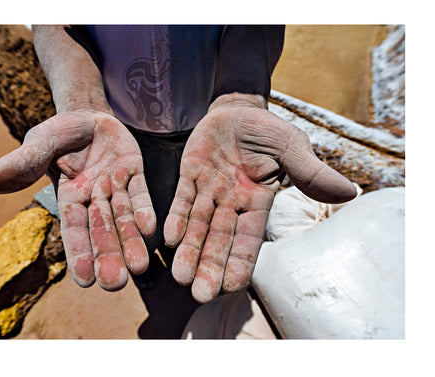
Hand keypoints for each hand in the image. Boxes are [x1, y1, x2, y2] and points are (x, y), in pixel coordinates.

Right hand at [0, 110, 155, 290]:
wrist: (87, 115)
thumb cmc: (58, 134)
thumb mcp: (38, 143)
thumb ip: (20, 163)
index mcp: (68, 196)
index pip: (73, 229)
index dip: (78, 252)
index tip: (85, 281)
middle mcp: (93, 198)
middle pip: (101, 231)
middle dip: (107, 256)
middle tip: (115, 284)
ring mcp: (115, 187)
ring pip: (123, 218)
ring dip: (131, 242)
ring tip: (140, 268)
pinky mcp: (134, 173)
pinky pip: (140, 194)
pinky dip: (144, 210)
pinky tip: (151, 229)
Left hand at [164, 100, 356, 302]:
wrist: (240, 109)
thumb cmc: (270, 131)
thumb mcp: (293, 148)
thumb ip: (312, 172)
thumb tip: (350, 192)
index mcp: (258, 200)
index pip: (250, 237)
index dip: (240, 261)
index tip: (230, 288)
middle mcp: (232, 201)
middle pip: (220, 238)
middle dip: (210, 265)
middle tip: (199, 295)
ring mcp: (209, 189)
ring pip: (198, 224)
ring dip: (190, 250)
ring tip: (180, 277)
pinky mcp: (190, 173)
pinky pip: (182, 199)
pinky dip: (177, 218)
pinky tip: (169, 239)